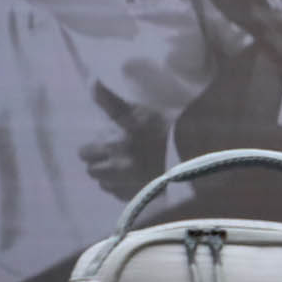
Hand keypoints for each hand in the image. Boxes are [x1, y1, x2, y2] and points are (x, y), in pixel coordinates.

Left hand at [79, 82, 166, 201]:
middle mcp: (117, 170)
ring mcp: (129, 187)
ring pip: (107, 186)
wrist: (196, 154)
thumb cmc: (167, 129)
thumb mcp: (139, 111)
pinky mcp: (143, 198)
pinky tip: (137, 181)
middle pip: (93, 172)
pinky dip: (125, 190)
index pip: (85, 153)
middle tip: (113, 156)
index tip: (101, 145)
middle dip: (99, 164)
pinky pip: (123, 197)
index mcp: (113, 147)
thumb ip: (112, 101)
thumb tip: (92, 83)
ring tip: (125, 170)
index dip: (91, 148)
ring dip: (111, 178)